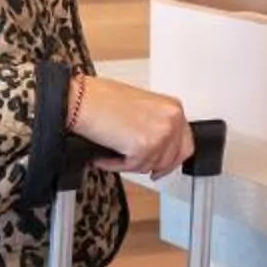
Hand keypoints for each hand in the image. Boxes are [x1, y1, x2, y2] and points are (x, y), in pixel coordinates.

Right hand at [69, 75, 193, 177]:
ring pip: (150, 165)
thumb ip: (155, 124)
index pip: (185, 143)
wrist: (81, 101)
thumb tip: (158, 145)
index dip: (171, 159)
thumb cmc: (101, 99)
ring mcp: (160, 134)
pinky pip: (132, 168)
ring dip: (129, 163)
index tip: (162, 166)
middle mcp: (171, 120)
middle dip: (152, 165)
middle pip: (171, 159)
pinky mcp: (144, 147)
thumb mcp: (141, 107)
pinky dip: (116, 165)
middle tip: (135, 164)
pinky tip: (105, 155)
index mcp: (172, 108)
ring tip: (112, 150)